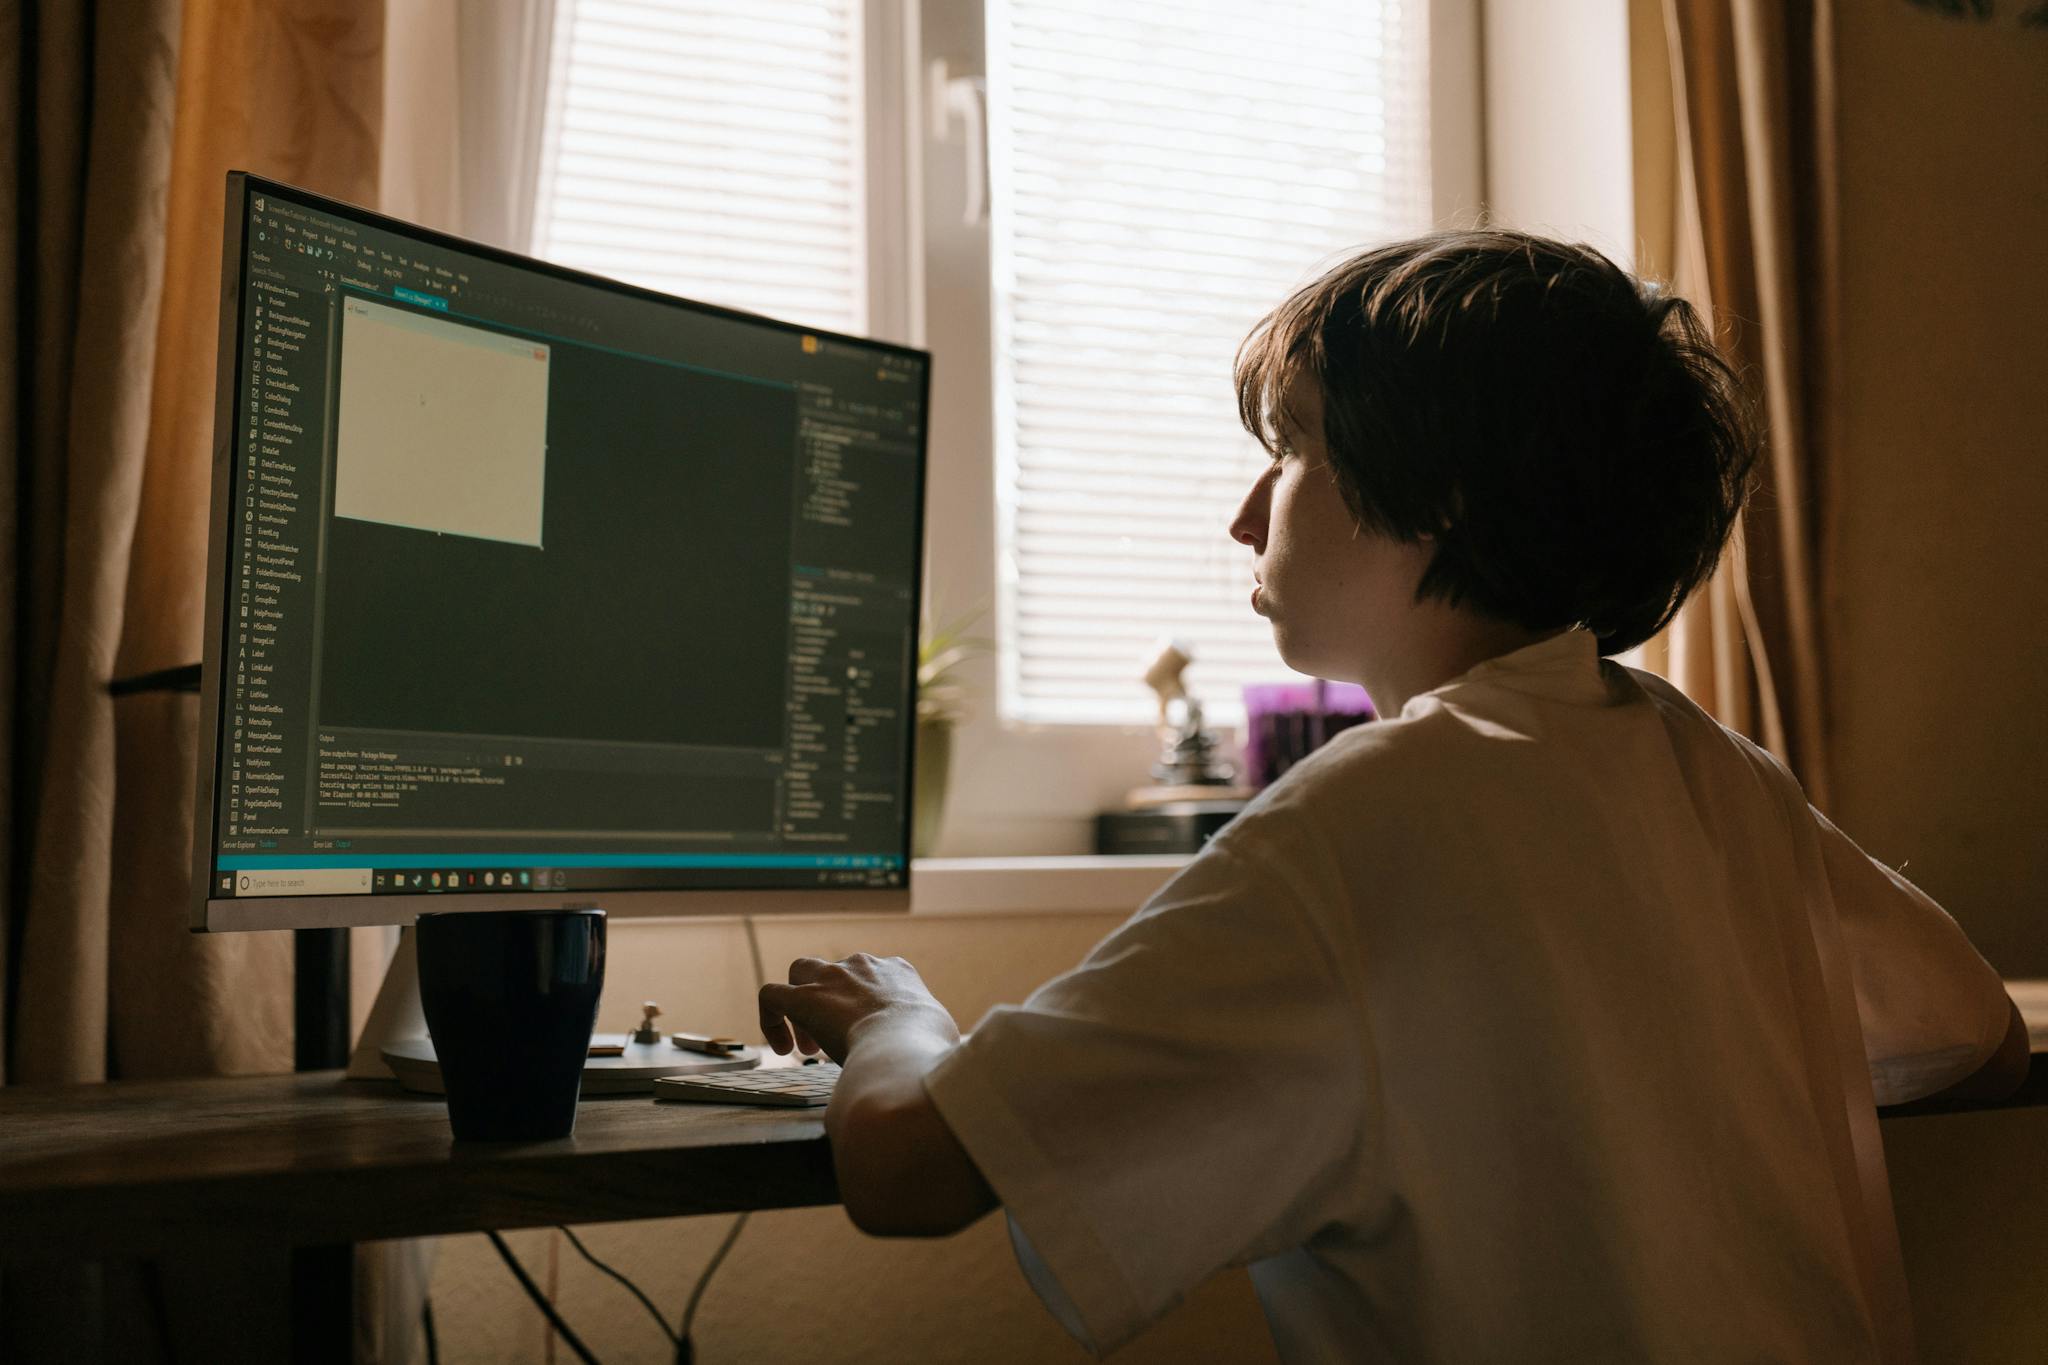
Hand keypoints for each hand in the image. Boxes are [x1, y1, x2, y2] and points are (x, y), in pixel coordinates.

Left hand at [758, 953, 958, 1062]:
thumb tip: (932, 1059)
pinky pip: (771, 996)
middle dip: (832, 1000)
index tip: (866, 1037)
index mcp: (899, 971)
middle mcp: (864, 965)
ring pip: (801, 972)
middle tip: (835, 1041)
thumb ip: (930, 1036)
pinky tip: (782, 1048)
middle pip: (836, 972)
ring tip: (808, 1046)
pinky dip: (770, 1018)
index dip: (865, 1007)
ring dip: (801, 1003)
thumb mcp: (940, 1033)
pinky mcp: (802, 998)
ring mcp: (832, 977)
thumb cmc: (928, 1047)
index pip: (876, 977)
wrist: (904, 1045)